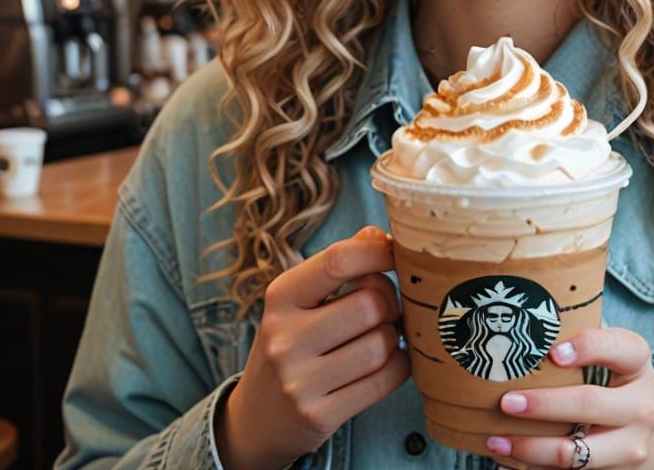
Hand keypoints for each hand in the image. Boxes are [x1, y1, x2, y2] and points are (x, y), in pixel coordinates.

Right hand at [215, 225, 409, 469]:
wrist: (255, 420)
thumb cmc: (291, 343)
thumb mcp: (301, 298)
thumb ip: (339, 264)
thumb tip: (377, 234)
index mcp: (281, 297)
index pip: (338, 260)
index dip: (378, 252)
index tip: (394, 253)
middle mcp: (284, 338)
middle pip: (370, 304)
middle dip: (390, 302)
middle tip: (385, 309)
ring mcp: (299, 382)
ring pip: (381, 344)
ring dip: (394, 338)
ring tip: (381, 337)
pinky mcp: (319, 416)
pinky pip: (385, 380)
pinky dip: (399, 366)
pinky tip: (388, 362)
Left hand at [484, 328, 653, 469]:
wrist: (652, 439)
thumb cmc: (618, 385)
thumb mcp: (615, 359)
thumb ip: (584, 343)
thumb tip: (522, 323)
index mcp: (637, 363)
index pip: (618, 347)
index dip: (586, 348)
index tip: (552, 353)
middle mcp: (641, 406)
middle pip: (588, 404)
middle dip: (543, 405)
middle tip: (507, 401)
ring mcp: (631, 446)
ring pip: (574, 453)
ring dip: (530, 447)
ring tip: (495, 440)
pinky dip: (532, 468)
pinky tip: (507, 458)